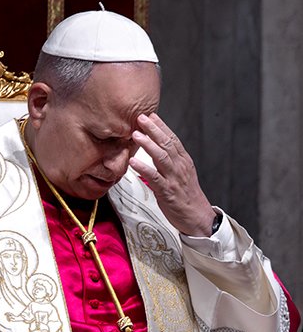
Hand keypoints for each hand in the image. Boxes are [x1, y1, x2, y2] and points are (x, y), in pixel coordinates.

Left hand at [129, 113, 215, 236]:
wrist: (197, 217)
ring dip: (148, 144)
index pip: (172, 139)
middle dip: (153, 129)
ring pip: (161, 157)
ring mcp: (174, 178)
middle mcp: (180, 167)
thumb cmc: (186, 197)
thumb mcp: (180, 175)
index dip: (161, 126)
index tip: (151, 115)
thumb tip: (155, 153)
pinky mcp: (167, 192)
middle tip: (140, 118)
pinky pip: (154, 177)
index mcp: (183, 161)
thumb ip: (169, 163)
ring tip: (135, 135)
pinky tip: (133, 162)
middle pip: (166, 143)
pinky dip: (143, 168)